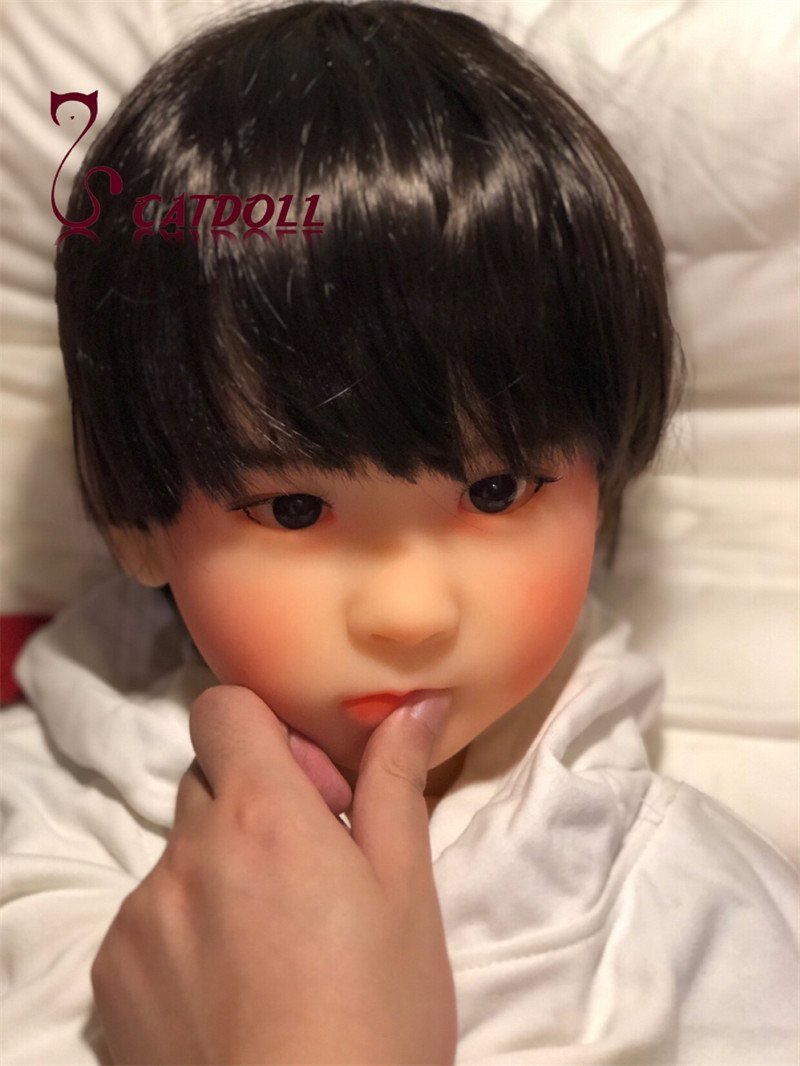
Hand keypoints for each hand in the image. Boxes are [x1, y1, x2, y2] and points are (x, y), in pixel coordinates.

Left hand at [91, 685, 456, 1064]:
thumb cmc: (377, 1013)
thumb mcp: (406, 891)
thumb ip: (395, 783)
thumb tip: (417, 704)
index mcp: (262, 816)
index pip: (222, 709)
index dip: (264, 731)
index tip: (309, 787)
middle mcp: (187, 852)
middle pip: (207, 781)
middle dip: (252, 805)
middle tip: (307, 870)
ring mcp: (141, 915)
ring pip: (181, 854)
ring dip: (219, 872)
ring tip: (273, 946)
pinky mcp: (112, 974)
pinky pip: (146, 918)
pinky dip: (184, 931)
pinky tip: (230, 989)